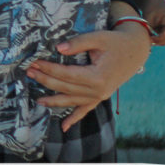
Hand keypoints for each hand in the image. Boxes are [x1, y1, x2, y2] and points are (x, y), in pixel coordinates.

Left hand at [28, 26, 149, 131]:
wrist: (136, 50)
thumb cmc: (116, 42)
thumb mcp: (98, 38)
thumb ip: (78, 43)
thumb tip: (58, 48)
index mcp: (98, 77)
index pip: (67, 75)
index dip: (49, 69)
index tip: (34, 63)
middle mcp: (99, 90)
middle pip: (66, 88)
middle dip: (46, 80)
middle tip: (29, 73)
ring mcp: (100, 96)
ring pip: (72, 101)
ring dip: (54, 100)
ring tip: (38, 100)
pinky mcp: (100, 96)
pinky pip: (85, 110)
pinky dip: (75, 118)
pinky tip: (64, 127)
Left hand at [119, 0, 164, 45]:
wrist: (154, 2)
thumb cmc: (150, 9)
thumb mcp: (148, 18)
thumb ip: (149, 29)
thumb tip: (147, 40)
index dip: (159, 38)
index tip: (150, 39)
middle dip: (158, 41)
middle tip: (147, 42)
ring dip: (158, 41)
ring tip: (148, 40)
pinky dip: (158, 39)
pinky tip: (150, 38)